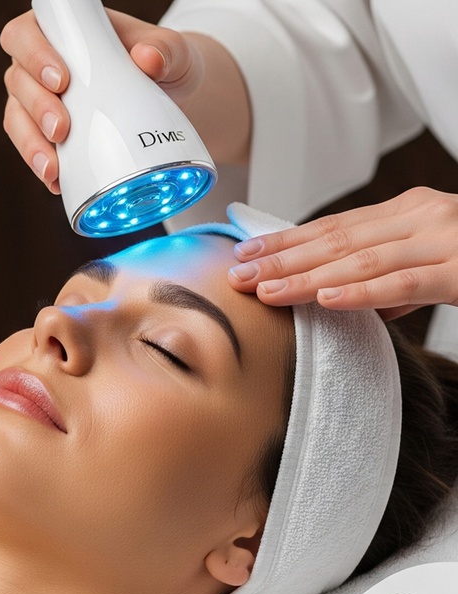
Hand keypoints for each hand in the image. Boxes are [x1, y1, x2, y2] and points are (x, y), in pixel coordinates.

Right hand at [0, 9, 208, 193]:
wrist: (174, 103)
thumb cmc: (163, 67)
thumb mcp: (173, 53)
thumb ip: (165, 49)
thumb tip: (149, 59)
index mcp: (64, 36)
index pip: (28, 35)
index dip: (34, 55)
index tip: (60, 80)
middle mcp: (43, 69)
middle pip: (18, 81)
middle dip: (36, 108)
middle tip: (61, 128)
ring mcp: (43, 105)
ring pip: (18, 120)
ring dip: (31, 144)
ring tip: (53, 166)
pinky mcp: (52, 140)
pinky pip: (36, 153)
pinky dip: (45, 169)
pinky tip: (58, 182)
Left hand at [228, 188, 457, 319]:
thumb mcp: (431, 256)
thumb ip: (390, 272)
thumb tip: (346, 295)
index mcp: (406, 212)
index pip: (331, 227)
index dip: (285, 241)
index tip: (247, 253)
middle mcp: (418, 216)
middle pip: (333, 241)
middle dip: (281, 260)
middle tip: (238, 275)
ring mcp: (441, 238)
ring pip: (358, 260)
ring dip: (305, 277)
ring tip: (264, 290)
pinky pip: (404, 281)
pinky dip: (361, 291)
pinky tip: (324, 300)